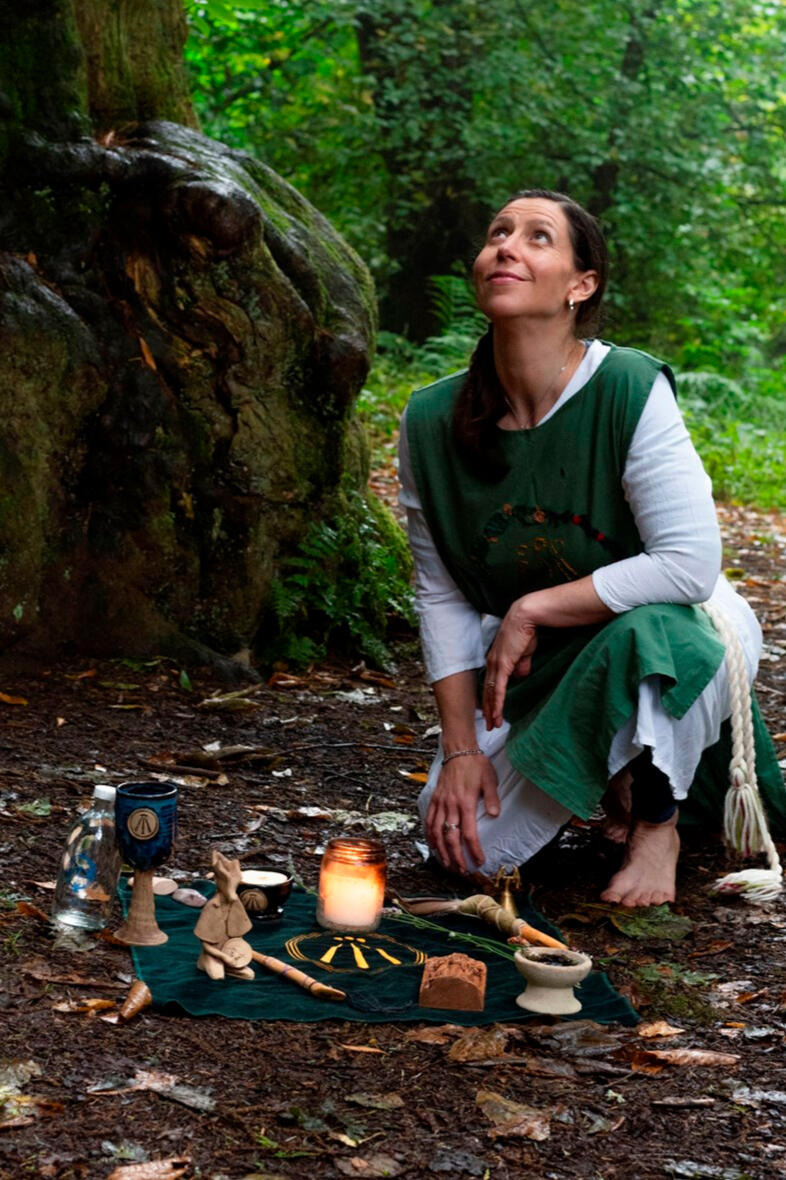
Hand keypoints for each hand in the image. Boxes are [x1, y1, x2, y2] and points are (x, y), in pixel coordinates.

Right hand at [426, 754, 499, 872]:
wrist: (458, 750)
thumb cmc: (476, 765)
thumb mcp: (489, 779)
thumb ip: (491, 798)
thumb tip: (495, 814)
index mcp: (466, 802)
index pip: (469, 833)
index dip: (474, 850)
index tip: (479, 861)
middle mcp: (451, 805)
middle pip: (451, 837)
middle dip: (456, 857)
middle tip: (462, 870)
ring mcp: (440, 803)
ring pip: (437, 832)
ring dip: (441, 850)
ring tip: (446, 863)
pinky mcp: (434, 799)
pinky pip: (429, 820)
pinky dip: (429, 835)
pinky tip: (433, 845)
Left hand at [483, 597, 537, 729]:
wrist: (526, 617)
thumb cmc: (527, 631)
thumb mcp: (524, 651)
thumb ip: (521, 664)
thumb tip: (521, 675)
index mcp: (496, 659)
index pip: (492, 683)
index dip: (491, 698)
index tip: (492, 711)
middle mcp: (492, 663)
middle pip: (488, 691)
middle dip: (488, 710)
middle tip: (489, 725)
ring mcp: (496, 664)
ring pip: (492, 694)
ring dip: (492, 711)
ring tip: (493, 725)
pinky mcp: (503, 665)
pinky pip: (499, 690)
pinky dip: (498, 704)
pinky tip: (497, 715)